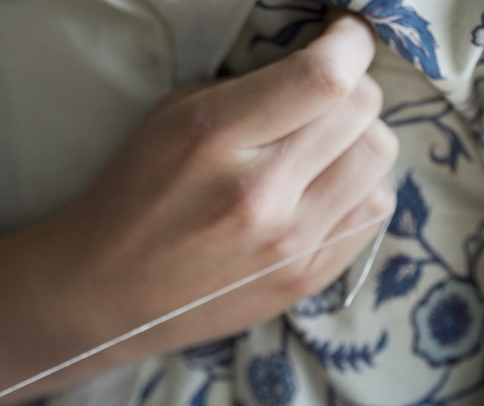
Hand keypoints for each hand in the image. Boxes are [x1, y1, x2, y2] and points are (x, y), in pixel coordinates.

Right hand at [36, 12, 396, 353]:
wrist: (104, 291)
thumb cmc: (134, 195)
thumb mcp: (171, 117)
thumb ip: (248, 90)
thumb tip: (319, 65)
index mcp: (216, 139)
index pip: (325, 76)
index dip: (350, 43)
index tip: (344, 37)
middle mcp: (260, 195)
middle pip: (363, 110)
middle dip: (350, 89)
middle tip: (322, 97)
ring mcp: (288, 244)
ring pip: (379, 157)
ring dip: (358, 139)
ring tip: (323, 146)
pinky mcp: (304, 279)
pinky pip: (373, 211)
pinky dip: (358, 188)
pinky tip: (323, 189)